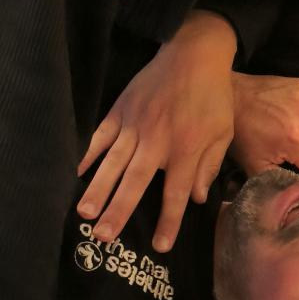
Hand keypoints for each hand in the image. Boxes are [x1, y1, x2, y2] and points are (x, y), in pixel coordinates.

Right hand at [77, 11, 235, 251]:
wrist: (194, 53)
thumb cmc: (213, 96)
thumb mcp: (223, 132)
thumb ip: (209, 166)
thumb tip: (196, 198)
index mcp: (187, 149)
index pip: (176, 193)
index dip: (169, 221)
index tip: (160, 245)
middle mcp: (158, 141)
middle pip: (136, 182)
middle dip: (120, 210)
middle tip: (104, 237)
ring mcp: (135, 126)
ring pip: (113, 163)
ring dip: (98, 188)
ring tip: (85, 213)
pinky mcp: (120, 111)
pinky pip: (100, 136)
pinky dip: (87, 154)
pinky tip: (75, 172)